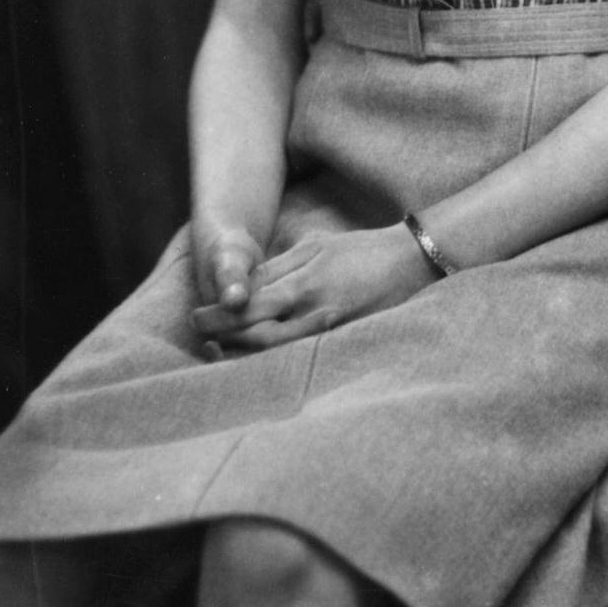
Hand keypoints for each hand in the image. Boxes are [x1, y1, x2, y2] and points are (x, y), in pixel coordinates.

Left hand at [191, 224, 430, 350]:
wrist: (411, 261)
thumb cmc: (361, 249)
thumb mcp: (317, 245)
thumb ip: (280, 265)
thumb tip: (245, 282)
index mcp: (304, 280)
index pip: (250, 302)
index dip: (220, 313)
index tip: (196, 317)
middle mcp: (312, 308)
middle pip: (256, 332)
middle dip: (224, 337)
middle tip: (200, 338)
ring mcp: (328, 329)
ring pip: (274, 351)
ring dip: (243, 354)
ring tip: (221, 351)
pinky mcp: (340, 342)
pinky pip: (299, 357)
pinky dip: (273, 361)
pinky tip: (259, 361)